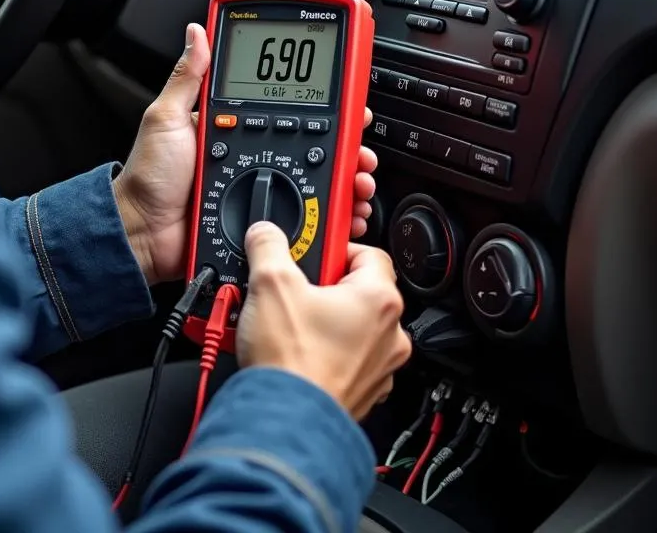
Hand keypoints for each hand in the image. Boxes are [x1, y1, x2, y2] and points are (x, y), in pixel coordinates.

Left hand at [113, 23, 379, 284]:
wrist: (143, 234)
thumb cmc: (149, 178)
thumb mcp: (165, 118)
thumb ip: (187, 78)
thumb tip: (198, 32)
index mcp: (232, 126)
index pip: (283, 106)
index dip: (318, 101)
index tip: (343, 97)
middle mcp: (251, 154)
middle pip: (312, 143)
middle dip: (344, 141)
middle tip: (359, 141)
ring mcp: (259, 188)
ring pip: (316, 178)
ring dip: (345, 176)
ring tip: (357, 177)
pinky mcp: (264, 220)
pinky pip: (305, 217)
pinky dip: (331, 214)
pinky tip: (346, 209)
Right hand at [236, 224, 411, 420]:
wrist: (286, 423)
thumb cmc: (291, 362)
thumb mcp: (269, 283)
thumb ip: (269, 246)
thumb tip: (266, 234)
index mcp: (379, 299)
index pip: (369, 252)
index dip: (336, 247)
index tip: (312, 253)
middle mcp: (391, 334)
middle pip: (359, 290)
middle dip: (325, 285)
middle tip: (293, 288)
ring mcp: (380, 368)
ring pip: (353, 327)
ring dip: (325, 320)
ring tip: (288, 321)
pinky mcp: (363, 392)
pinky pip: (347, 359)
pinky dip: (326, 352)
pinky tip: (296, 351)